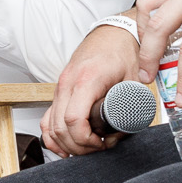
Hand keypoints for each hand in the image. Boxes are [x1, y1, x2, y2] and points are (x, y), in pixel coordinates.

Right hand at [42, 25, 146, 156]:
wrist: (114, 34)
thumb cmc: (123, 52)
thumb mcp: (134, 79)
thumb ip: (133, 105)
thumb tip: (127, 130)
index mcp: (86, 80)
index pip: (73, 120)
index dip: (86, 140)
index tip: (102, 145)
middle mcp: (67, 84)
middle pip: (60, 128)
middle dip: (79, 147)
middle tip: (100, 149)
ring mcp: (60, 88)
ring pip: (50, 127)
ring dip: (67, 144)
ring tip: (89, 148)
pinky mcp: (60, 92)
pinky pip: (47, 120)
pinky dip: (53, 137)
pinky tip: (65, 148)